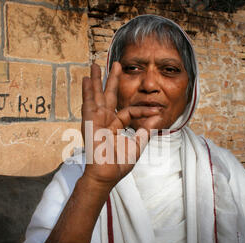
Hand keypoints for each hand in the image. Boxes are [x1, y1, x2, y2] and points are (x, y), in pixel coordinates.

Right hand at [80, 63, 162, 186]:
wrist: (106, 175)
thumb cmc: (119, 165)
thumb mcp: (137, 146)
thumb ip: (145, 131)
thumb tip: (157, 117)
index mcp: (115, 126)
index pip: (129, 111)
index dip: (142, 110)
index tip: (157, 111)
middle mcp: (105, 121)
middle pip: (109, 96)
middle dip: (112, 81)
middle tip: (116, 65)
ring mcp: (96, 120)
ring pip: (97, 96)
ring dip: (97, 81)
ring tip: (95, 65)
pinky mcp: (89, 122)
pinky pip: (88, 104)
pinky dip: (87, 91)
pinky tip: (86, 79)